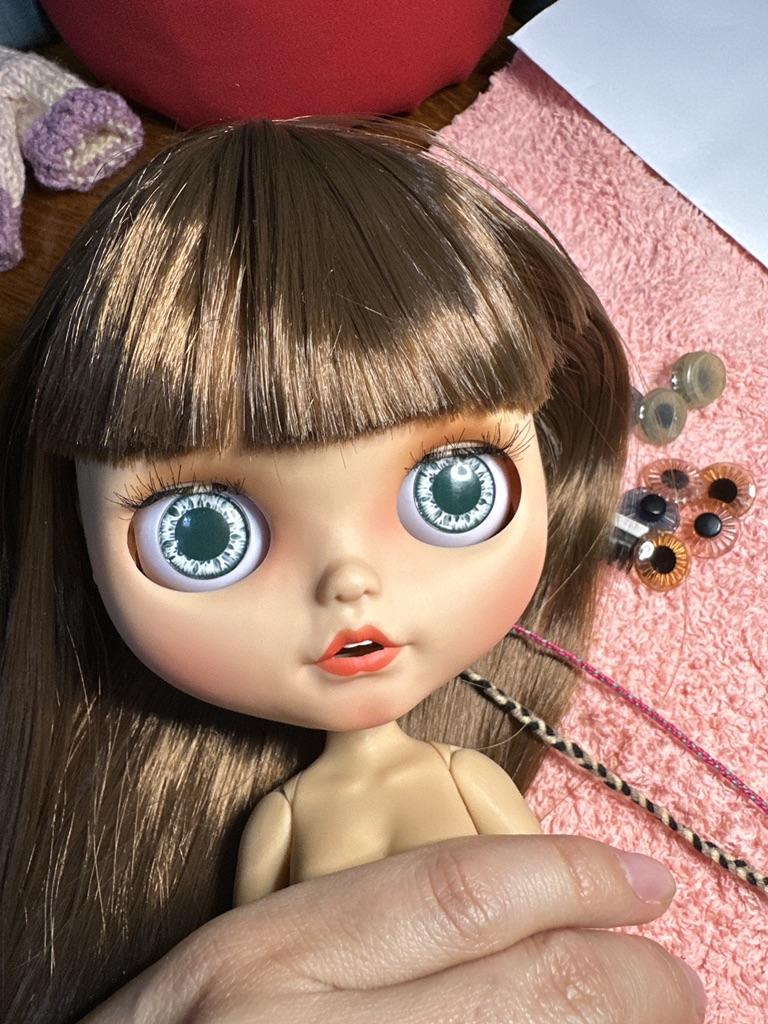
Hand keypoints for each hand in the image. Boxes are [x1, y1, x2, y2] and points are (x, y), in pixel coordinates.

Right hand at [79, 834, 705, 1022]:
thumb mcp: (236, 966)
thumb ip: (359, 929)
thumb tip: (506, 911)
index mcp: (272, 959)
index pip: (463, 890)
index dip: (573, 875)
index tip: (639, 878)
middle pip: (538, 988)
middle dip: (638, 980)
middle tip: (674, 976)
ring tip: (663, 1019)